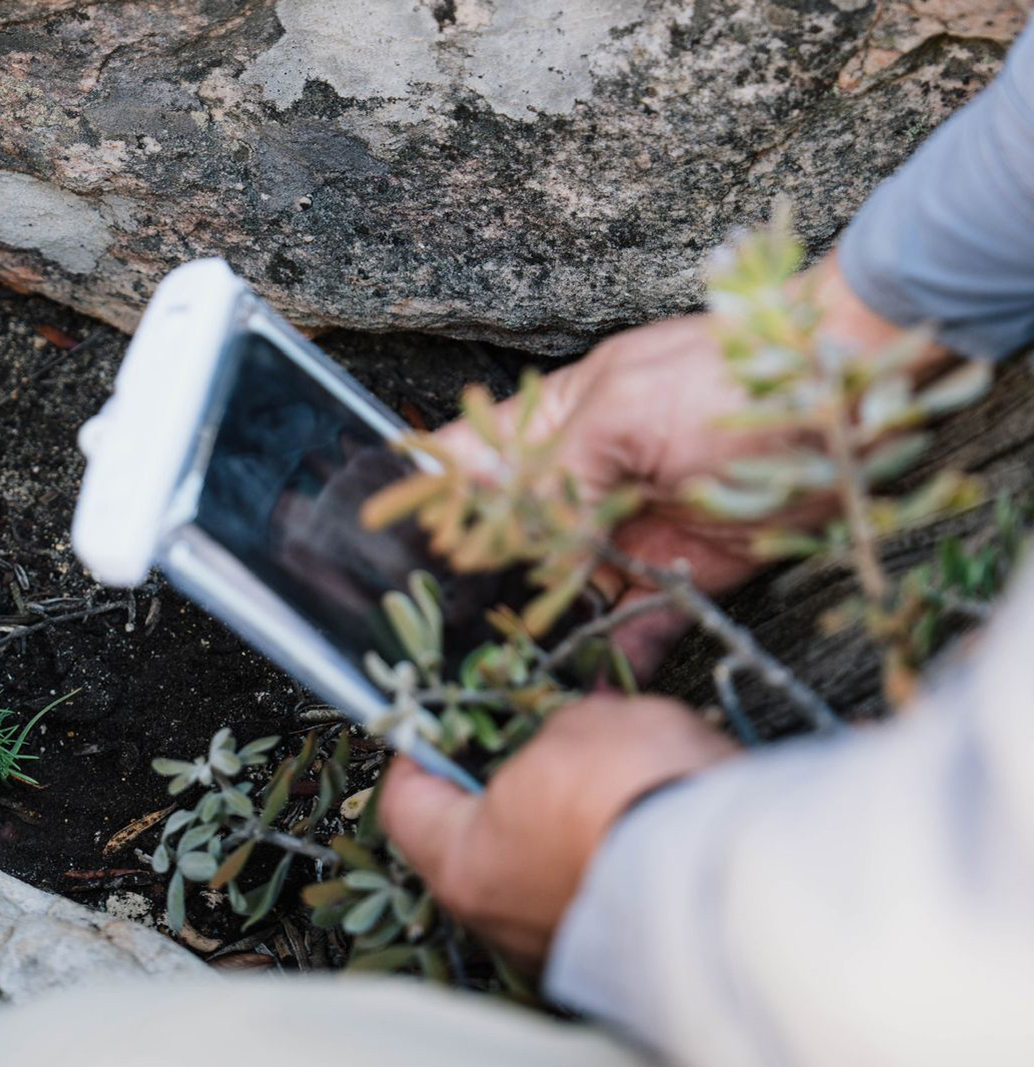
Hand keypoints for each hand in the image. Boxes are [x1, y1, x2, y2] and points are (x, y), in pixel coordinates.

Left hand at [379, 695, 739, 967]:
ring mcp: (564, 940)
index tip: (436, 723)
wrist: (732, 874)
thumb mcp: (580, 727)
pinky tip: (659, 790)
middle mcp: (503, 917)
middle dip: (519, 774)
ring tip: (623, 748)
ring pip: (552, 855)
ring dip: (579, 804)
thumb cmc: (630, 797)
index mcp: (463, 861)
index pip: (407, 805)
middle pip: (485, 831)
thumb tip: (575, 733)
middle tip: (542, 727)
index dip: (419, 753)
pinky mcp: (626, 950)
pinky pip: (609, 877)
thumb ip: (558, 730)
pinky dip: (625, 834)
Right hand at [441, 253, 929, 676]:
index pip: (468, 462)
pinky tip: (589, 685)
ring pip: (562, 591)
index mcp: (554, 427)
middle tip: (433, 634)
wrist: (851, 400)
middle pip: (508, 541)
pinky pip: (635, 621)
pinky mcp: (680, 573)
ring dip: (535, 630)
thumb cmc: (728, 380)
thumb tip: (510, 528)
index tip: (374, 543)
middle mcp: (580, 484)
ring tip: (498, 674)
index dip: (423, 499)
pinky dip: (616, 653)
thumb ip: (557, 471)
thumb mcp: (627, 410)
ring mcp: (626, 531)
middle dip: (472, 585)